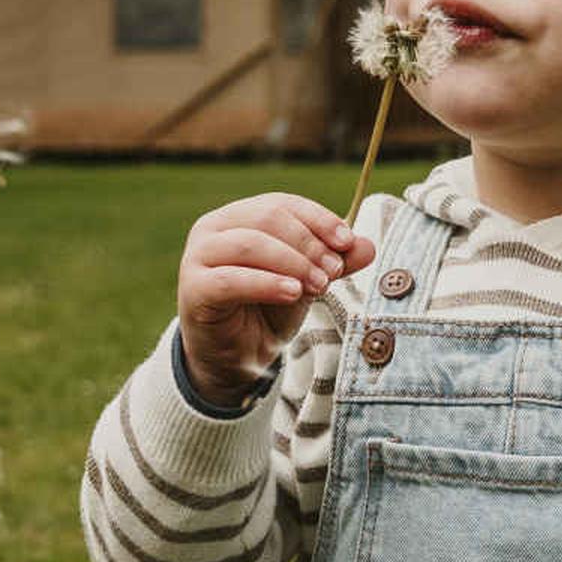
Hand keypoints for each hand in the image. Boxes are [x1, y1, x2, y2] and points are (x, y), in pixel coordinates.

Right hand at [177, 193, 373, 403]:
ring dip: (293, 263)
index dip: (318, 219)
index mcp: (239, 216)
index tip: (347, 242)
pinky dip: (266, 283)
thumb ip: (334, 262)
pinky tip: (293, 293)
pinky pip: (231, 280)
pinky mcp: (193, 288)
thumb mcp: (307, 281)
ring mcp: (198, 256)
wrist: (237, 357)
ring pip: (250, 244)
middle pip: (267, 218)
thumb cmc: (267, 311)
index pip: (281, 203)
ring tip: (320, 285)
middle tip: (334, 272)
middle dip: (308, 244)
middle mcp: (213, 228)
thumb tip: (367, 245)